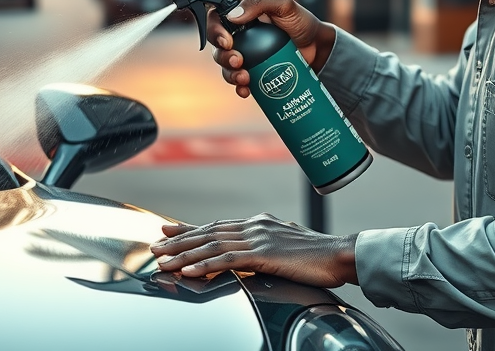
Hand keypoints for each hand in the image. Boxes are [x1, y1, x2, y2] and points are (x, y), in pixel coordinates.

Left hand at [149, 213, 357, 287]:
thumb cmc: (318, 255)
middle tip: (154, 247)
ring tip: (162, 261)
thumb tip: (256, 250)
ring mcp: (258, 238)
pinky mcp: (263, 254)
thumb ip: (267, 245)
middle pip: (208, 232)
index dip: (190, 228)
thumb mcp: (287, 246)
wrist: (340, 255)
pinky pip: (226, 260)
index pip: (217, 225)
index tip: (167, 229)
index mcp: (259, 224)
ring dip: (183, 254)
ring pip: (211, 245)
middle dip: (178, 241)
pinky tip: (187, 271)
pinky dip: (203, 265)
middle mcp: (255, 226)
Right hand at [209, 0, 337, 97]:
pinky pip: (237, 77)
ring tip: (244, 77)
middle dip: (222, 54)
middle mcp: (239, 28)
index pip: (217, 14)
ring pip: (224, 61)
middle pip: (217, 42)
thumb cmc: (303, 22)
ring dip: (229, 72)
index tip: (227, 41)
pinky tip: (245, 89)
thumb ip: (259, 3)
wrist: (317, 48)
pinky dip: (238, 86)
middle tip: (237, 60)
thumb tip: (233, 16)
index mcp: (243, 7)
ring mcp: (244, 49)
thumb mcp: (285, 5)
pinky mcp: (251, 66)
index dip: (214, 28)